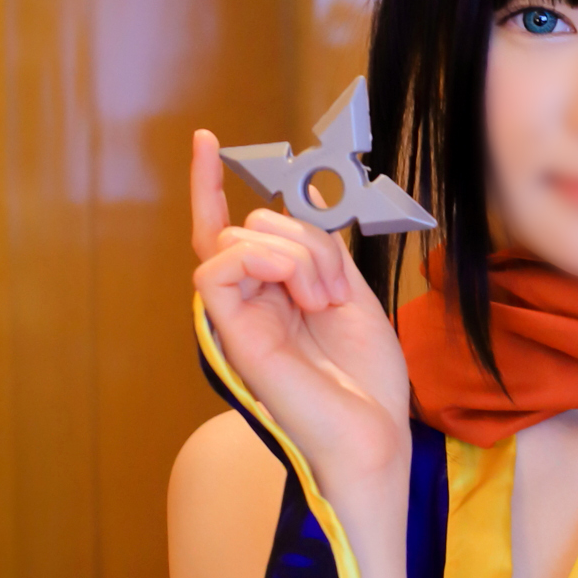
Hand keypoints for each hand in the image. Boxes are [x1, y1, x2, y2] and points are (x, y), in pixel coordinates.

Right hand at [190, 129, 411, 500]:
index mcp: (275, 295)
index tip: (205, 139)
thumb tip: (288, 208)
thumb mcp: (352, 295)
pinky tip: (301, 292)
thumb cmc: (367, 383)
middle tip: (335, 291)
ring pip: (240, 238)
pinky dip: (264, 260)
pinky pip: (218, 263)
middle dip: (306, 240)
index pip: (233, 231)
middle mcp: (248, 304)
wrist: (372, 437)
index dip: (212, 185)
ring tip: (324, 300)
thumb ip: (318, 250)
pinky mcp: (228, 331)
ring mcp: (236, 317)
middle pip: (253, 226)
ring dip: (297, 254)